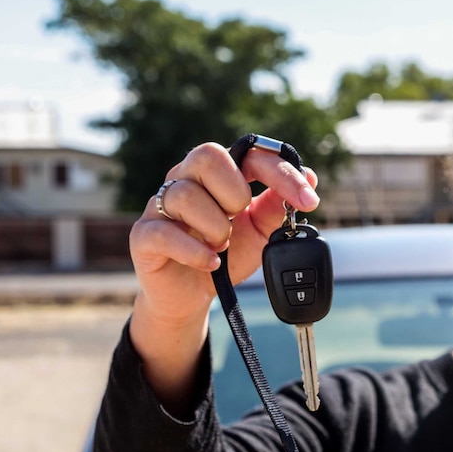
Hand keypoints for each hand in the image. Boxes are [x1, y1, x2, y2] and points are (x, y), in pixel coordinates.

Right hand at [131, 142, 318, 322]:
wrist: (192, 297)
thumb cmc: (223, 256)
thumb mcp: (259, 233)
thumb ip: (277, 206)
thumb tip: (308, 177)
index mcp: (217, 174)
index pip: (249, 154)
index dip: (282, 173)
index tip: (309, 200)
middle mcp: (185, 180)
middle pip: (206, 155)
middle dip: (234, 192)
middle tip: (239, 220)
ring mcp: (160, 206)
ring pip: (186, 195)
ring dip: (215, 227)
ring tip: (221, 247)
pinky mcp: (143, 236)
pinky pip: (164, 232)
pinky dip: (194, 251)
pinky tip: (210, 263)